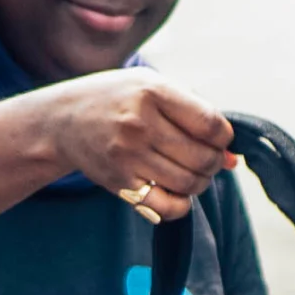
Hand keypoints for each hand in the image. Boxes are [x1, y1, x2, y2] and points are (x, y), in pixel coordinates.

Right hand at [44, 68, 235, 221]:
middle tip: (205, 159)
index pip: (211, 124)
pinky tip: (176, 191)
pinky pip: (168, 206)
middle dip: (214, 163)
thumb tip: (231, 158)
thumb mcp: (153, 88)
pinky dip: (182, 204)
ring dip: (200, 182)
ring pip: (189, 183)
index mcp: (152, 92)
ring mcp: (127, 155)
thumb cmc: (118, 99)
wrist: (63, 120)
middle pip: (203, 157)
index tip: (218, 139)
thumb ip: (195, 114)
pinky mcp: (119, 182)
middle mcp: (139, 123)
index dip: (224, 137)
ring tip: (191, 172)